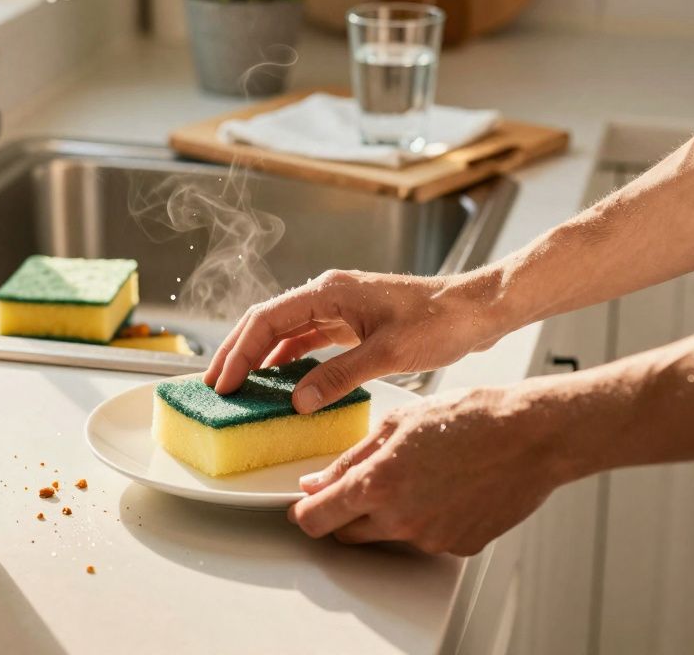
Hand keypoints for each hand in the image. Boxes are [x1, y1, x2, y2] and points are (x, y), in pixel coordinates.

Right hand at [204, 269, 511, 411]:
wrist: (477, 309)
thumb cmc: (440, 322)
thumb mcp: (388, 355)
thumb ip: (338, 377)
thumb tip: (298, 402)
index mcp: (329, 292)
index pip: (267, 320)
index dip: (239, 352)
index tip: (224, 383)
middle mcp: (328, 294)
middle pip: (266, 321)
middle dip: (238, 352)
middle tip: (216, 386)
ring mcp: (338, 306)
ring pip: (284, 330)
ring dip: (259, 356)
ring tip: (239, 386)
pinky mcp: (351, 321)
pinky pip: (307, 339)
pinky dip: (288, 358)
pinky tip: (280, 382)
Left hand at [288, 385, 577, 554]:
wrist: (532, 436)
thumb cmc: (471, 417)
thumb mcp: (398, 423)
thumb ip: (351, 458)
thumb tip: (317, 482)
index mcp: (377, 484)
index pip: (316, 519)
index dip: (304, 512)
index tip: (305, 503)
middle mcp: (400, 520)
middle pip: (347, 533)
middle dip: (342, 513)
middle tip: (358, 484)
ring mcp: (431, 538)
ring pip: (387, 535)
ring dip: (386, 514)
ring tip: (416, 474)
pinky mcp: (458, 546)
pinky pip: (425, 537)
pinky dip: (424, 518)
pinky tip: (444, 487)